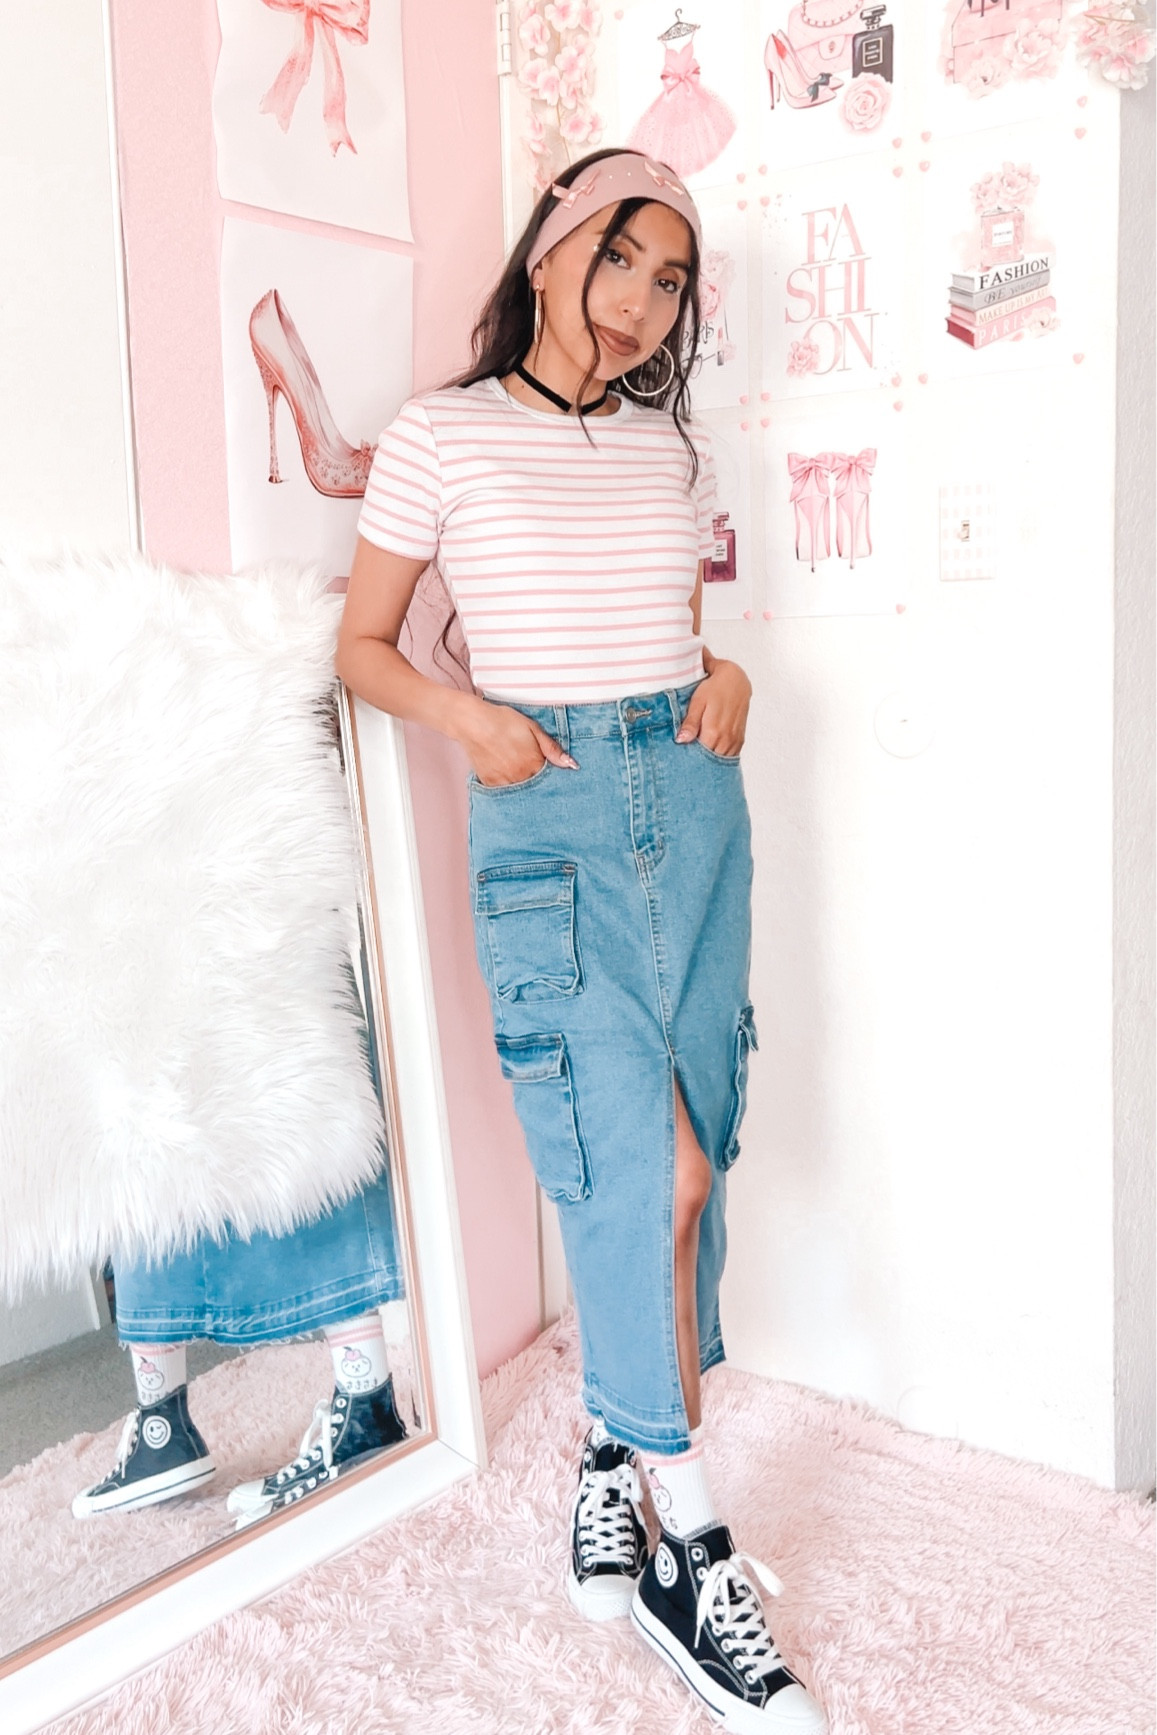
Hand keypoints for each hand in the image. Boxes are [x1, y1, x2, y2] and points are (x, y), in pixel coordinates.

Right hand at [457, 696, 577, 786]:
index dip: (552, 775)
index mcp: (534, 764)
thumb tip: (571, 765)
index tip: (550, 771)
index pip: (551, 779)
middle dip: (538, 782)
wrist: (473, 722)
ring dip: (523, 784)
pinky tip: (505, 770)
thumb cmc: (503, 721)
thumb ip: (552, 749)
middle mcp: (521, 778)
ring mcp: (504, 783)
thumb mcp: (532, 728)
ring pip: (520, 791)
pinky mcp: (490, 784)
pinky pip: (504, 791)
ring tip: (515, 767)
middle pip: (536, 787)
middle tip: (528, 766)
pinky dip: (508, 785)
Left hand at [675, 657, 751, 756]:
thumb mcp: (698, 702)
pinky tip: (710, 752)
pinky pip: (728, 756)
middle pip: (708, 761)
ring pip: (719, 761)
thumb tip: (681, 740)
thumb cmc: (715, 688)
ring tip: (698, 755)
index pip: (697, 756)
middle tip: (686, 757)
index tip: (680, 756)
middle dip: (697, 761)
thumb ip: (691, 723)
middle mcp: (725, 740)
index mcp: (713, 732)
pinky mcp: (739, 740)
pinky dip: (719, 757)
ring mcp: (734, 741)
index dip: (688, 758)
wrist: (736, 680)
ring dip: (709, 760)